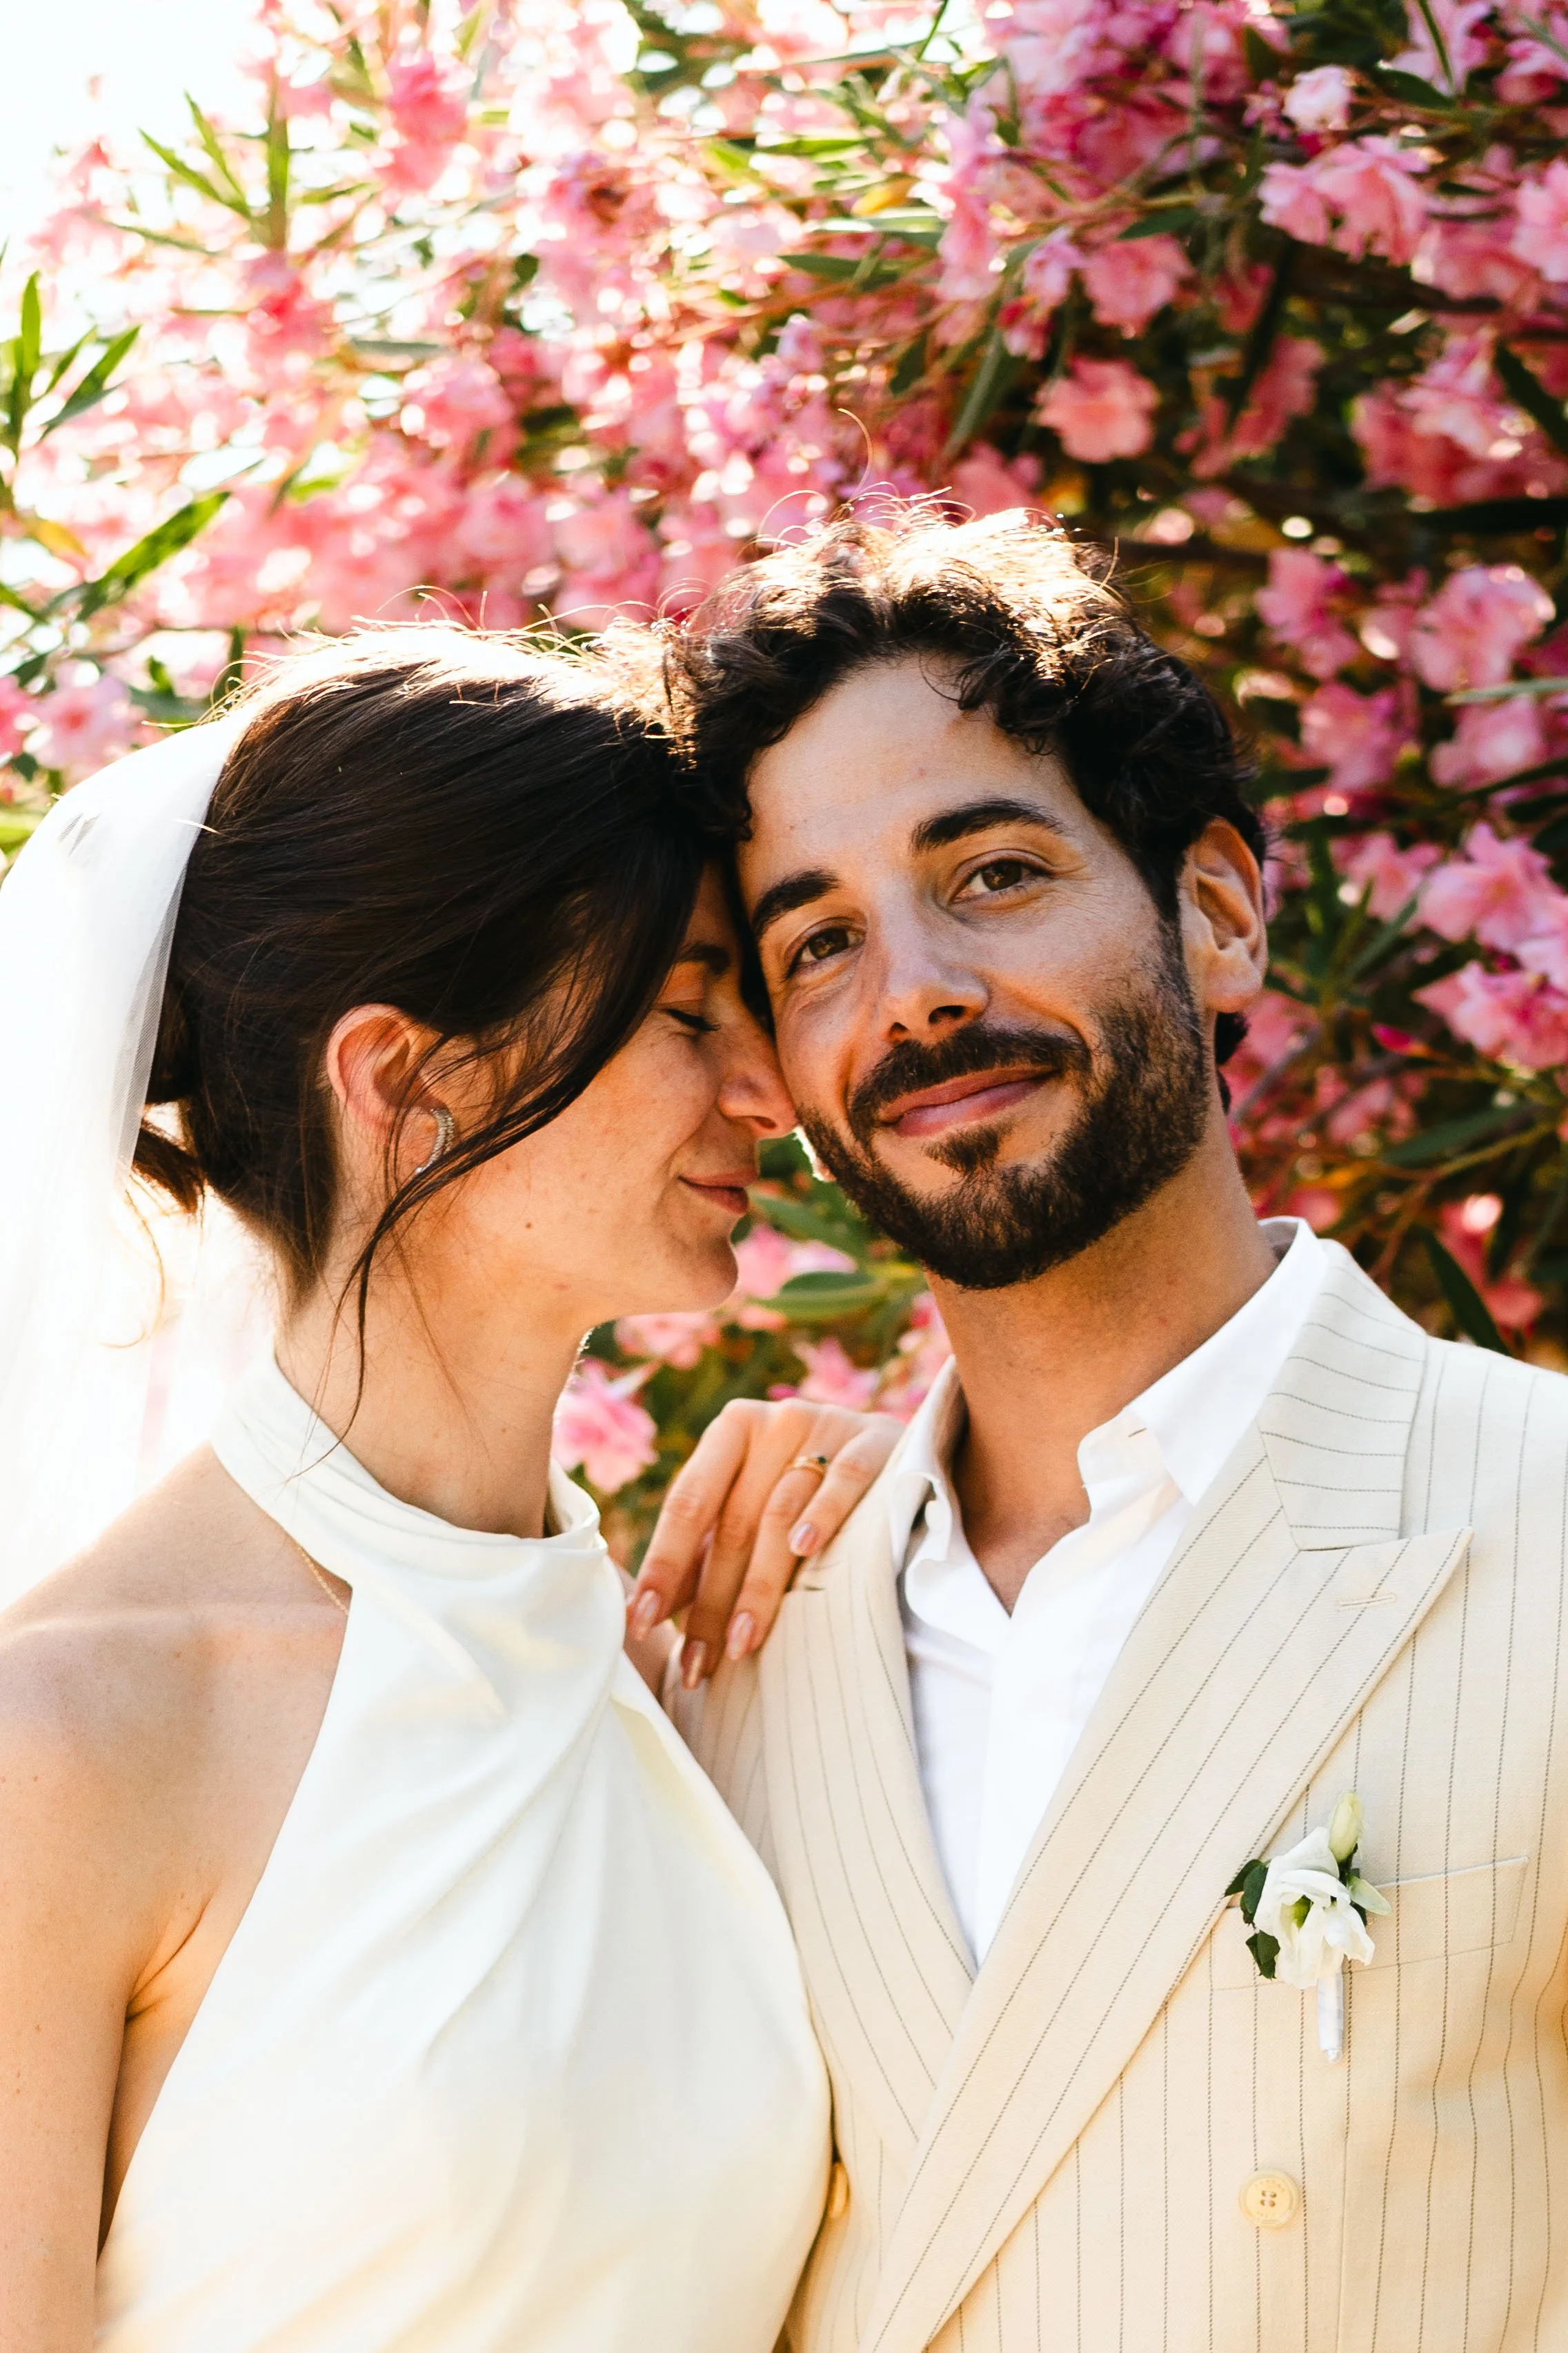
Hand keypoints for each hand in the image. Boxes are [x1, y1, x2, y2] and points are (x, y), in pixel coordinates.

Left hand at [629, 1398, 902, 1688]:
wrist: (890, 1449)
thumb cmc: (803, 1486)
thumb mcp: (749, 1502)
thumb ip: (705, 1547)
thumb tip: (647, 1610)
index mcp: (731, 1432)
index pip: (687, 1503)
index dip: (663, 1564)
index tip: (641, 1621)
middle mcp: (773, 1423)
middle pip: (733, 1522)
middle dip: (711, 1601)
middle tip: (697, 1663)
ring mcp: (825, 1427)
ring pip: (780, 1514)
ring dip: (758, 1585)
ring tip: (742, 1643)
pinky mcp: (877, 1442)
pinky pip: (844, 1479)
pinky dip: (822, 1514)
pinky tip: (803, 1551)